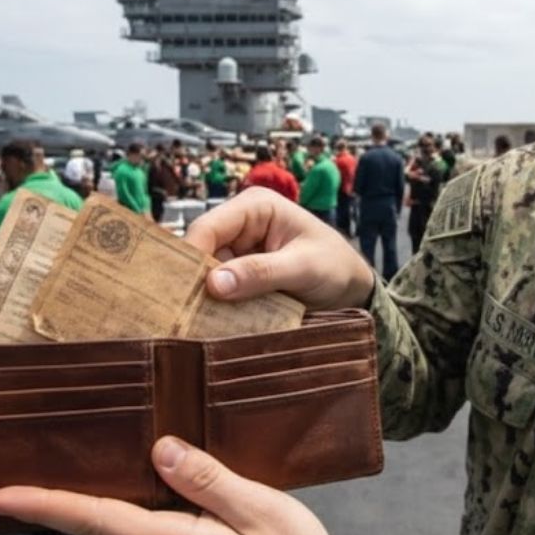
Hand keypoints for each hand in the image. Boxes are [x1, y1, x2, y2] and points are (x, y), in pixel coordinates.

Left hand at [0, 437, 351, 534]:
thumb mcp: (261, 510)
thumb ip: (207, 479)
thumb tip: (160, 450)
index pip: (94, 520)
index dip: (44, 505)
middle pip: (108, 515)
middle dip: (77, 484)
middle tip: (53, 443)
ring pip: (138, 518)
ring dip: (130, 487)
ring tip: (136, 445)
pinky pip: (159, 526)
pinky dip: (157, 501)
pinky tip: (177, 478)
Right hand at [184, 187, 373, 308]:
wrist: (353, 291)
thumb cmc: (336, 267)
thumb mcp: (305, 267)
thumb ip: (262, 272)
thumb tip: (215, 283)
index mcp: (254, 207)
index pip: (208, 227)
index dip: (190, 257)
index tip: (182, 293)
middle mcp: (239, 226)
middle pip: (199, 253)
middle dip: (194, 282)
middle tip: (184, 315)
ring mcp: (238, 253)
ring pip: (204, 277)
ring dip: (204, 301)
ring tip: (198, 326)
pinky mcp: (240, 278)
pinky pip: (217, 294)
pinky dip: (216, 310)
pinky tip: (212, 327)